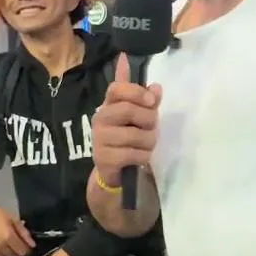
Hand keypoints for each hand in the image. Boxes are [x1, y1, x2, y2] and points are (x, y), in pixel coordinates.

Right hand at [91, 54, 162, 187]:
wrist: (113, 169)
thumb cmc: (128, 138)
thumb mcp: (139, 117)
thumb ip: (147, 101)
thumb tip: (156, 87)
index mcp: (108, 104)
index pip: (116, 89)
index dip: (136, 92)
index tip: (152, 101)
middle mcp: (100, 118)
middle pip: (127, 110)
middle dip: (148, 119)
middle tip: (152, 127)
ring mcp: (99, 138)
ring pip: (133, 135)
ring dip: (149, 140)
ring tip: (148, 144)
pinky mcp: (103, 158)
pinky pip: (132, 154)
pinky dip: (143, 156)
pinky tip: (142, 157)